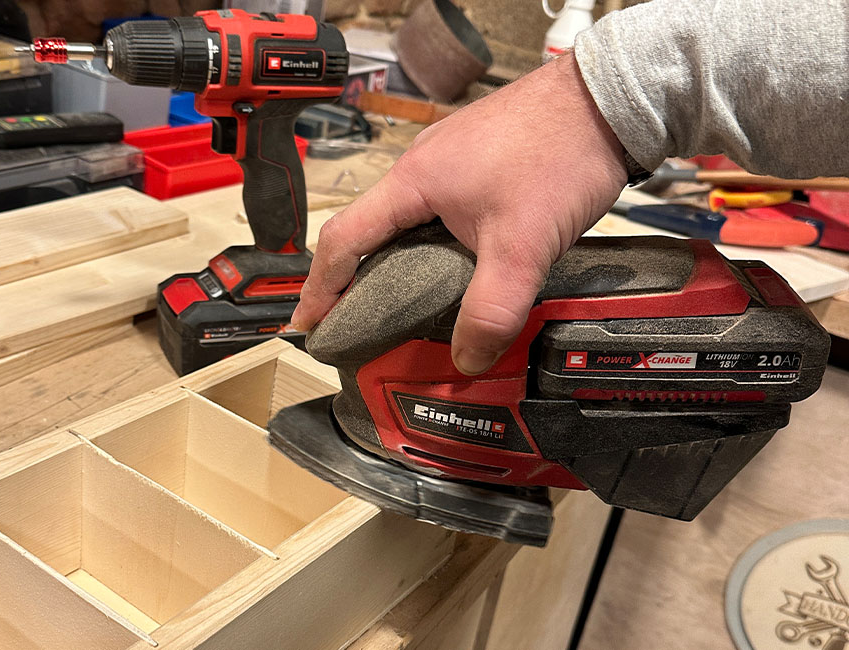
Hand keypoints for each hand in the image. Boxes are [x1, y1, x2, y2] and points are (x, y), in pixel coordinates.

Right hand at [292, 52, 628, 374]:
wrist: (608, 101)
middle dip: (354, 280)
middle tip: (354, 321)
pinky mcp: (479, 162)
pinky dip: (430, 243)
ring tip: (402, 302)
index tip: (308, 322)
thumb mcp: (522, 246)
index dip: (320, 287)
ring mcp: (450, 161)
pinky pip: (437, 209)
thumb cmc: (559, 153)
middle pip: (369, 231)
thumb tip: (467, 358)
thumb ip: (492, 309)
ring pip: (405, 220)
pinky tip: (454, 265)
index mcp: (412, 181)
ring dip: (396, 261)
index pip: (344, 239)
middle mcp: (422, 167)